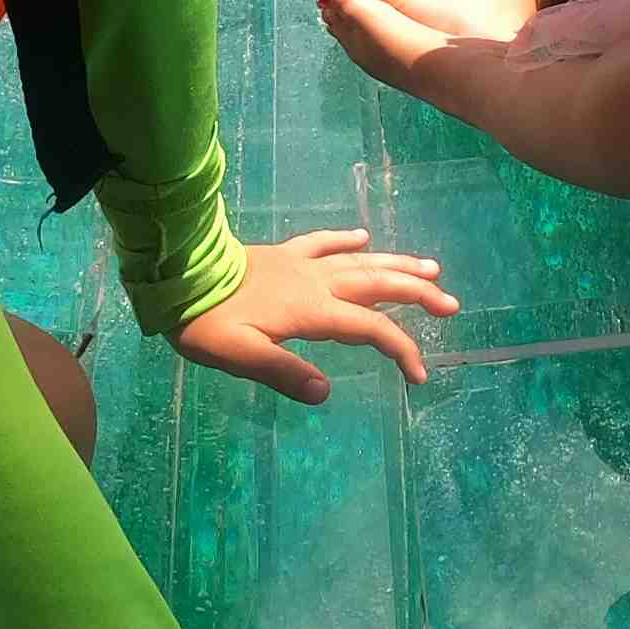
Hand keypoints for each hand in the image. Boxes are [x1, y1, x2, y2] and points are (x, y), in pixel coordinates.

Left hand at [173, 229, 459, 404]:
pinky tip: (363, 236)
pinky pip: (322, 242)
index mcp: (311, 311)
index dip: (402, 350)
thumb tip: (324, 392)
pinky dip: (346, 239)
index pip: (370, 329)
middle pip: (377, 286)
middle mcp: (315, 282)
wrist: (178, 274)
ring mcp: (300, 264)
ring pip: (359, 261)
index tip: (420, 375)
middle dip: (417, 295)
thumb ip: (283, 373)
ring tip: (430, 268)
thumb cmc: (205, 321)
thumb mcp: (238, 356)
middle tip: (451, 304)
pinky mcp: (283, 254)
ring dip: (396, 265)